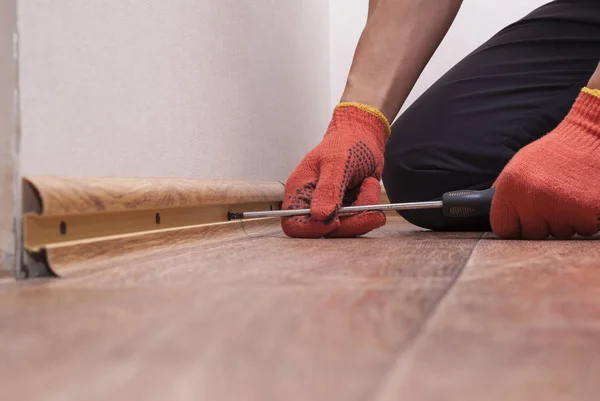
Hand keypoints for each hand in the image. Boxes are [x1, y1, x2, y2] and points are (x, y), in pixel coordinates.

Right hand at [281, 103, 389, 237]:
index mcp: (299, 190)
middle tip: (368, 206)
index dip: (312, 229)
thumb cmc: (346, 142)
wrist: (365, 134)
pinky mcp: (347, 209)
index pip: (293, 224)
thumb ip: (328, 190)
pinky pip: (359, 220)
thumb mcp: (337, 163)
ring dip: (364, 209)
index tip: (335, 221)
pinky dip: (370, 206)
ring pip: (345, 228)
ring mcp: (331, 207)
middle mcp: (312, 202)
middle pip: (324, 231)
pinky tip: (370, 185)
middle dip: (351, 221)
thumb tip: (319, 216)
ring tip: (369, 184)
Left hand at [491, 89, 599, 238]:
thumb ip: (505, 192)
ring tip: (570, 194)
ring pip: (558, 233)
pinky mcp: (588, 215)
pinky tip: (584, 197)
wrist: (593, 136)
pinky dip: (586, 219)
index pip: (503, 228)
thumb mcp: (519, 166)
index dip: (514, 224)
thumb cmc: (555, 153)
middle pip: (532, 234)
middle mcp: (532, 202)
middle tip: (552, 199)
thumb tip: (489, 212)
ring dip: (564, 220)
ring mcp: (561, 210)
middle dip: (542, 222)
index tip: (522, 219)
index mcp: (511, 189)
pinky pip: (583, 230)